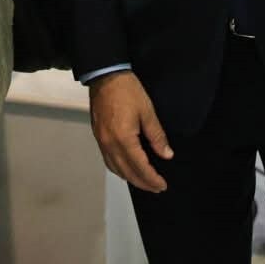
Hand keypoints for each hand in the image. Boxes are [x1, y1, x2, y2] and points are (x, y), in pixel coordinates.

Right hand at [88, 71, 171, 192]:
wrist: (105, 75)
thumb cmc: (128, 90)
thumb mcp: (147, 111)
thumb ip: (157, 136)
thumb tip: (166, 155)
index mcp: (124, 139)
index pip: (140, 167)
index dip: (152, 178)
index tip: (162, 185)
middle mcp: (110, 144)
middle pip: (127, 172)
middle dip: (142, 183)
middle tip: (156, 188)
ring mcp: (101, 141)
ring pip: (115, 168)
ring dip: (130, 178)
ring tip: (143, 181)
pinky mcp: (98, 136)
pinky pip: (108, 160)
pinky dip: (118, 169)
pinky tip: (126, 168)